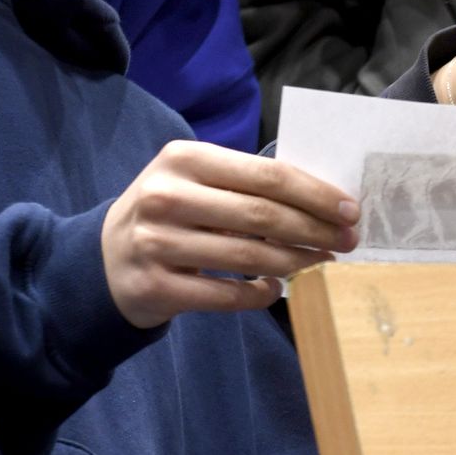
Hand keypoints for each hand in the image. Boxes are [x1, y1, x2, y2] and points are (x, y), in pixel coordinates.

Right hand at [101, 141, 358, 327]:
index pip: (266, 175)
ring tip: (321, 261)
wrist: (104, 259)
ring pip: (248, 257)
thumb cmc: (169, 212)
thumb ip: (246, 183)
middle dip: (315, 229)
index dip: (315, 193)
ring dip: (295, 262)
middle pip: (262, 215)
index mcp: (184, 159)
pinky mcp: (155, 286)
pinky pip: (225, 296)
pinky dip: (259, 294)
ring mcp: (156, 243)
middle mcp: (166, 196)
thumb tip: (323, 200)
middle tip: (348, 241)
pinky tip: (275, 289)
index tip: (350, 209)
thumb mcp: (195, 181)